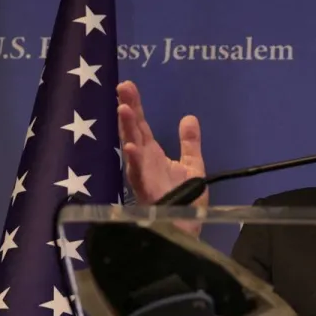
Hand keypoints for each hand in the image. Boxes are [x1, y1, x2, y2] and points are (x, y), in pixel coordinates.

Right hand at [117, 80, 205, 205]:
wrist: (187, 230)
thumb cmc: (186, 201)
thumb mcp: (193, 167)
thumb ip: (190, 143)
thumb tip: (189, 117)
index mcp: (152, 154)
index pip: (141, 125)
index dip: (134, 106)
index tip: (127, 86)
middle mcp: (143, 162)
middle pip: (133, 131)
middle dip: (127, 110)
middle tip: (122, 87)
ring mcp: (143, 176)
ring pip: (132, 149)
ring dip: (126, 130)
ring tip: (123, 109)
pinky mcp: (146, 193)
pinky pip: (138, 176)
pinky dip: (134, 162)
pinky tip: (131, 148)